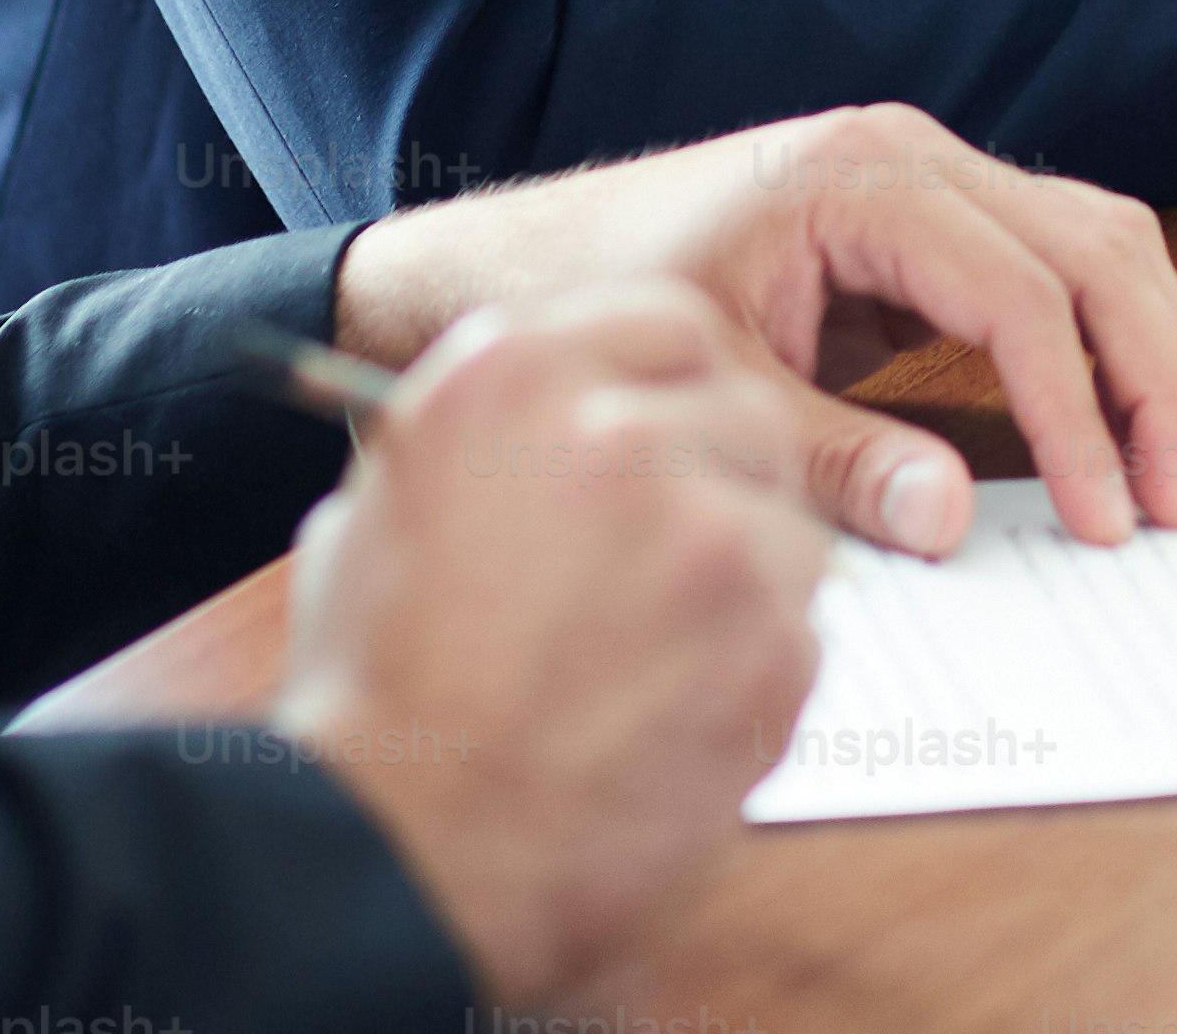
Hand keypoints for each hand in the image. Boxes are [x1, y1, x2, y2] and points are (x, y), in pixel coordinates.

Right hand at [269, 282, 832, 1011]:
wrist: (402, 851)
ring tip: (648, 652)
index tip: (668, 433)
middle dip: (719, 479)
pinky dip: (753, 668)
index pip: (672, 324)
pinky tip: (670, 709)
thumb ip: (499, 429)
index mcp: (517, 373)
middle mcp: (625, 431)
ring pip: (786, 522)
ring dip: (742, 576)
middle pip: (747, 414)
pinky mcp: (772, 644)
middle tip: (666, 556)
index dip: (673, 391)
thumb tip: (563, 416)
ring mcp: (711, 537)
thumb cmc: (376, 689)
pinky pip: (800, 628)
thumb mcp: (394, 495)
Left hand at [336, 104, 1176, 551]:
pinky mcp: (928, 224)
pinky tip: (1111, 429)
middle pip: (1094, 248)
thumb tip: (952, 520)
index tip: (1107, 516)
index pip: (1019, 293)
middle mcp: (913, 156)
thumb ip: (829, 462)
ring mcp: (928, 179)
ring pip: (1096, 243)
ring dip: (1145, 352)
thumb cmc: (599, 307)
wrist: (530, 265)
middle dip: (1152, 375)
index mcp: (861, 178)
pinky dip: (1099, 339)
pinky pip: (1053, 261)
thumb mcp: (709, 396)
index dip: (1078, 413)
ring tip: (1165, 473)